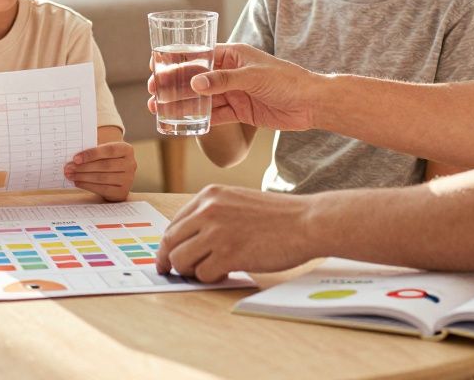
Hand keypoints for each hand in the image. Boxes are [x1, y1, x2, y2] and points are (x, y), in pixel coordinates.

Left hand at [66, 141, 135, 201]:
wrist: (117, 172)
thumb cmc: (106, 158)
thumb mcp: (103, 151)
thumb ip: (92, 151)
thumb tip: (74, 159)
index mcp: (126, 149)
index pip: (109, 150)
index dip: (91, 154)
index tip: (75, 158)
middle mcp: (131, 164)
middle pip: (105, 165)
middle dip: (84, 167)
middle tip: (68, 168)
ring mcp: (128, 179)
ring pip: (102, 178)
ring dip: (83, 177)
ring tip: (71, 175)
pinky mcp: (122, 192)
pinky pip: (103, 189)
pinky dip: (88, 186)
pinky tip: (78, 182)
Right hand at [147, 43, 317, 131]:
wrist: (312, 103)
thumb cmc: (287, 80)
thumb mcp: (253, 77)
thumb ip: (223, 81)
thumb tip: (195, 82)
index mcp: (233, 55)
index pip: (198, 56)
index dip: (176, 62)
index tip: (155, 67)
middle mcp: (230, 73)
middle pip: (195, 78)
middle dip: (172, 85)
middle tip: (152, 92)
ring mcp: (234, 92)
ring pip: (201, 98)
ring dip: (181, 103)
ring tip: (158, 109)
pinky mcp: (240, 110)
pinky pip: (215, 115)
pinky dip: (198, 118)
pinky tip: (181, 122)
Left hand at [156, 184, 316, 282]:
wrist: (306, 221)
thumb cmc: (278, 215)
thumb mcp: (238, 201)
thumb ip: (213, 214)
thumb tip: (190, 240)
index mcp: (209, 195)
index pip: (174, 223)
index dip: (168, 244)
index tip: (166, 256)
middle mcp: (208, 211)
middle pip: (170, 242)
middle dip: (168, 261)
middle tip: (171, 272)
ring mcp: (217, 232)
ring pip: (181, 260)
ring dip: (191, 271)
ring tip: (208, 271)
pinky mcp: (228, 254)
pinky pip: (203, 274)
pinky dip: (210, 278)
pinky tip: (225, 273)